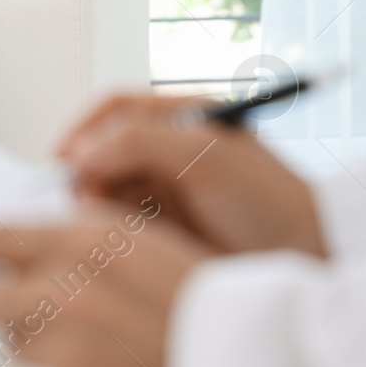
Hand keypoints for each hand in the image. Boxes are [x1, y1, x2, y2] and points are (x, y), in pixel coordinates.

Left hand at [0, 204, 209, 366]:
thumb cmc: (200, 299)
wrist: (239, 359)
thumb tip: (45, 238)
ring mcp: (67, 339)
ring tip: (99, 342)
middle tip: (35, 311)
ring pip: (17, 343)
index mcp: (88, 237)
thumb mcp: (148, 241)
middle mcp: (68, 283)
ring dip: (43, 343)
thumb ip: (88, 235)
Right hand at [58, 93, 329, 258]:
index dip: (84, 130)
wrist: (303, 256)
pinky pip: (121, 224)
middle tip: (80, 199)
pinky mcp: (166, 230)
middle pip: (104, 151)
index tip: (62, 159)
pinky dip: (110, 229)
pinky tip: (115, 240)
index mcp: (182, 117)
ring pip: (108, 189)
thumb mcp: (203, 155)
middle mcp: (170, 150)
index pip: (117, 110)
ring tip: (99, 222)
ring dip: (96, 203)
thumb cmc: (266, 198)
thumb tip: (82, 154)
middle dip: (86, 172)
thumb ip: (139, 143)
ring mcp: (167, 191)